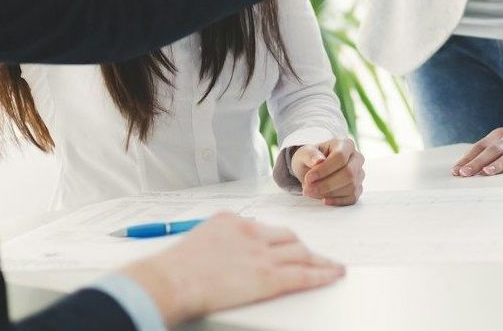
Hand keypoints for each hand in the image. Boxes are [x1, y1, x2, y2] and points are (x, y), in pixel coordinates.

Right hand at [121, 213, 343, 325]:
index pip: (266, 228)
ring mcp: (261, 254)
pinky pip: (303, 274)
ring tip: (331, 266)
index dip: (280, 240)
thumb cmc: (175, 269)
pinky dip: (322, 274)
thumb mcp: (198, 240)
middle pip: (288, 237)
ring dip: (318, 260)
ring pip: (301, 253)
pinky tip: (333, 275)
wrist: (170, 281)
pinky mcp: (268, 277)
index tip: (287, 245)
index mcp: (233, 221)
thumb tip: (227, 253)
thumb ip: (219, 242)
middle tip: (313, 255)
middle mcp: (252, 232)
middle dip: (302, 247)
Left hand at [289, 137, 364, 205]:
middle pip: (348, 173)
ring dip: (329, 193)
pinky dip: (337, 201)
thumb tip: (318, 161)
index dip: (325, 169)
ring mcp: (359, 174)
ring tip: (312, 192)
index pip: (340, 157)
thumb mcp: (304, 153)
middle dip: (326, 184)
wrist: (314, 170)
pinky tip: (324, 199)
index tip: (309, 178)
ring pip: (351, 187)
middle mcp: (356, 158)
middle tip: (308, 190)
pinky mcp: (358, 188)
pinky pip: (352, 198)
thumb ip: (310, 155)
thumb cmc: (311, 159)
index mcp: (345, 144)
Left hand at [452, 117, 502, 176]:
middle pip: (493, 149)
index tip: (456, 171)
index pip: (480, 146)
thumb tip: (465, 170)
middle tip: (466, 173)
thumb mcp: (502, 143)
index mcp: (499, 135)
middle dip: (478, 161)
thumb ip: (487, 154)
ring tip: (487, 172)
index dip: (468, 158)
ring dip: (499, 162)